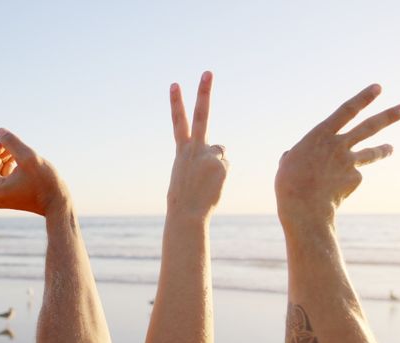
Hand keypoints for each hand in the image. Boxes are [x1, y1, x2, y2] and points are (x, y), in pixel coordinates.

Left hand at [0, 128, 68, 215]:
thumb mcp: (28, 157)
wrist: (58, 204)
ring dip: (2, 159)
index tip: (4, 144)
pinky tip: (18, 160)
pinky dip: (7, 167)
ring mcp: (1, 198)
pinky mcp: (8, 197)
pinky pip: (1, 178)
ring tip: (16, 152)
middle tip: (11, 146)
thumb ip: (12, 142)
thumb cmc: (46, 183)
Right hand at [167, 71, 228, 219]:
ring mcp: (208, 155)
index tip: (175, 84)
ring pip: (220, 150)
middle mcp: (194, 148)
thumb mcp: (185, 174)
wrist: (186, 213)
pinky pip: (225, 165)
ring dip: (216, 163)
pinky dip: (220, 174)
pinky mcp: (221, 164)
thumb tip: (219, 154)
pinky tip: (212, 185)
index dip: (176, 103)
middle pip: (201, 115)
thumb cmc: (184, 198)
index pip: (178, 122)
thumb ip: (198, 158)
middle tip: (207, 72)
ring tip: (205, 180)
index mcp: (182, 151)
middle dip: (203, 93)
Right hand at [275, 84, 399, 228]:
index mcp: (320, 135)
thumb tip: (290, 156)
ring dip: (383, 150)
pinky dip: (340, 185)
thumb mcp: (287, 164)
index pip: (346, 111)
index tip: (378, 88)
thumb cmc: (290, 184)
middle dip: (389, 116)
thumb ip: (294, 155)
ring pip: (371, 153)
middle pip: (370, 127)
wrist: (305, 206)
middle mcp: (339, 145)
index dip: (363, 98)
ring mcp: (350, 162)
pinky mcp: (355, 180)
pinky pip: (349, 179)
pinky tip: (331, 193)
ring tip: (391, 148)